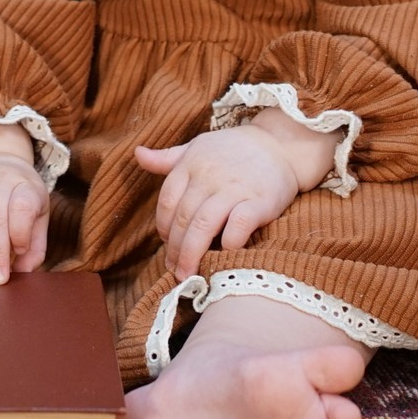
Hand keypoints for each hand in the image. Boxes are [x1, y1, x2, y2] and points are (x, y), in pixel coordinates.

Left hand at [134, 124, 309, 278]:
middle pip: (182, 218)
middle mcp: (209, 176)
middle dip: (175, 249)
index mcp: (191, 164)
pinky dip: (228, 243)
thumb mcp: (198, 147)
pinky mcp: (259, 201)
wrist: (279, 145)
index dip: (163, 227)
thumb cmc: (234, 150)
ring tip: (188, 273)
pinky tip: (223, 255)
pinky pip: (238, 225)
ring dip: (192, 253)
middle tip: (174, 269)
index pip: (167, 201)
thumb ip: (167, 158)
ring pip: (203, 225)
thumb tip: (137, 154)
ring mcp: (234, 188)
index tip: (167, 244)